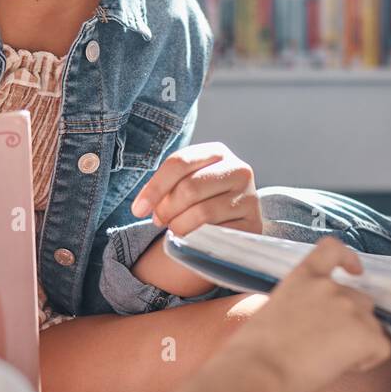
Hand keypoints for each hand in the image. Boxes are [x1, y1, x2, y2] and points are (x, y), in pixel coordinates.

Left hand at [132, 141, 261, 236]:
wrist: (232, 220)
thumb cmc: (201, 198)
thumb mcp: (185, 181)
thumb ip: (166, 186)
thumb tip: (142, 207)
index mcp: (217, 152)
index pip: (179, 163)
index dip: (154, 188)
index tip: (138, 210)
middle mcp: (239, 169)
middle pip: (189, 188)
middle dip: (166, 209)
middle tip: (158, 220)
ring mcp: (249, 197)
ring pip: (201, 213)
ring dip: (179, 226)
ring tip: (175, 228)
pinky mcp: (253, 223)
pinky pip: (216, 234)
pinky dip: (197, 239)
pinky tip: (192, 238)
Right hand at [224, 237, 390, 391]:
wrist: (256, 373)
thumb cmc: (253, 354)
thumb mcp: (274, 313)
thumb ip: (301, 307)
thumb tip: (315, 326)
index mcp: (303, 277)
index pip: (333, 249)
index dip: (349, 259)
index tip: (355, 271)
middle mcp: (329, 287)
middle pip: (359, 300)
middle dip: (351, 322)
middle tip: (325, 348)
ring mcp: (348, 308)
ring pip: (371, 326)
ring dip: (358, 341)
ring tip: (328, 362)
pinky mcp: (364, 334)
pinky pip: (381, 348)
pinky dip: (368, 360)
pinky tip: (342, 369)